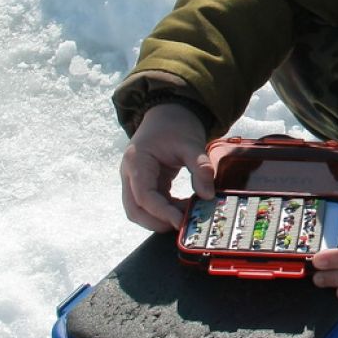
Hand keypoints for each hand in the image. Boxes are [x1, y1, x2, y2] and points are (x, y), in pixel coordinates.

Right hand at [119, 102, 215, 231]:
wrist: (169, 113)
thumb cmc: (176, 126)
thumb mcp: (192, 143)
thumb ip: (200, 167)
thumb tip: (208, 195)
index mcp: (137, 161)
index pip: (144, 196)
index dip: (161, 212)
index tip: (181, 221)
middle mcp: (130, 174)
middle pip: (134, 210)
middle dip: (157, 222)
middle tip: (183, 224)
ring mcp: (134, 180)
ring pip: (140, 211)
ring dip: (161, 219)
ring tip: (187, 214)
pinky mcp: (145, 184)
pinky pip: (150, 205)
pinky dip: (165, 211)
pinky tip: (184, 208)